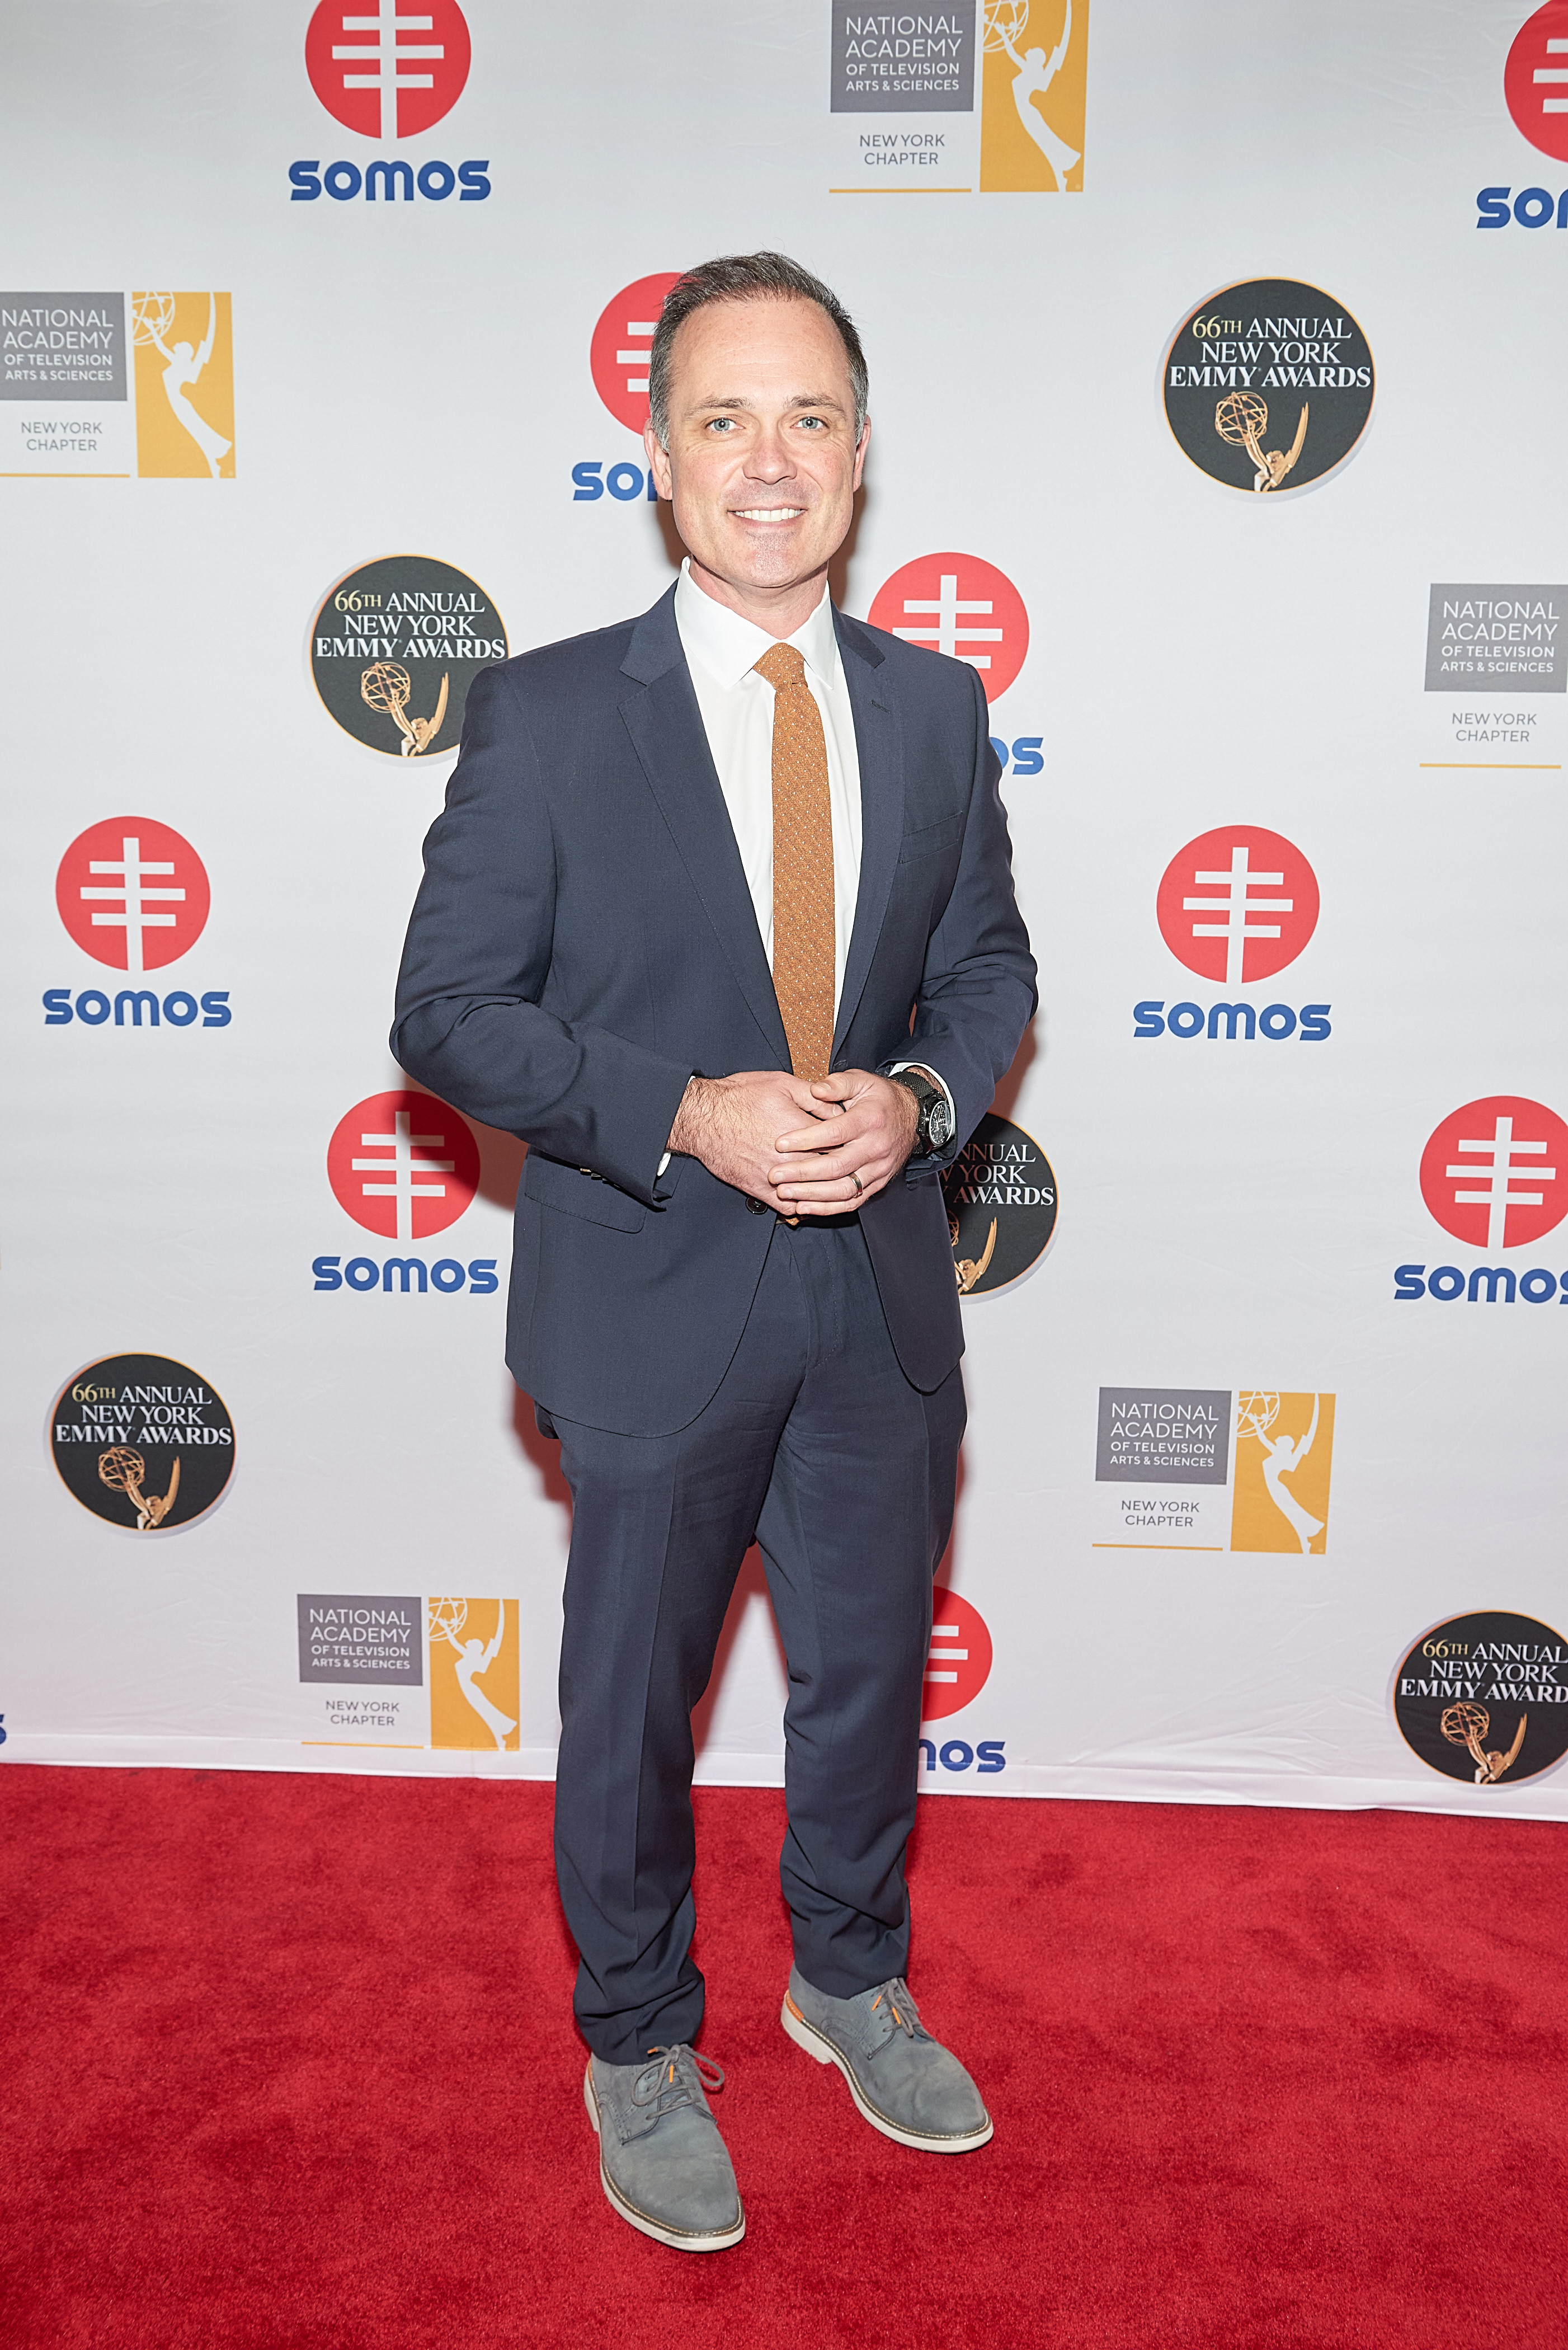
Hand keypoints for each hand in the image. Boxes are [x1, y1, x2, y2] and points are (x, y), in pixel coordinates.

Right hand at [668, 1070, 840, 1209]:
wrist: (702, 1118)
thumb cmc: (739, 1097)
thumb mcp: (782, 1084)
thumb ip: (816, 1097)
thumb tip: (839, 1110)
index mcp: (800, 1130)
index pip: (840, 1143)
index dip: (852, 1142)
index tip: (858, 1140)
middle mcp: (790, 1158)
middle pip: (830, 1170)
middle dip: (845, 1167)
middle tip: (854, 1163)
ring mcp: (774, 1177)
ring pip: (812, 1193)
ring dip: (827, 1190)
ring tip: (837, 1183)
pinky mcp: (759, 1190)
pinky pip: (788, 1207)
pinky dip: (802, 1206)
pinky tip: (809, 1199)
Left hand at [767, 1070, 919, 1214]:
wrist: (912, 1117)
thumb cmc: (880, 1098)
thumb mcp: (862, 1080)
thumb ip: (838, 1084)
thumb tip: (816, 1089)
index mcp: (870, 1120)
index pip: (835, 1133)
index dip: (805, 1140)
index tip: (779, 1144)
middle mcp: (876, 1148)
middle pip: (836, 1166)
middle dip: (802, 1173)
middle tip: (775, 1175)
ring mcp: (878, 1169)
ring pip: (844, 1189)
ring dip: (812, 1195)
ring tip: (785, 1193)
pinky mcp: (877, 1183)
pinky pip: (853, 1201)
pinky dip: (828, 1208)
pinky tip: (804, 1207)